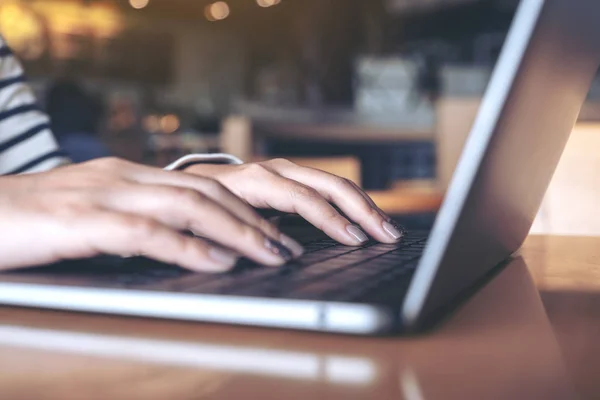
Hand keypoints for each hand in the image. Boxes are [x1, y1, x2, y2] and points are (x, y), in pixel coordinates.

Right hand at [0, 158, 303, 272]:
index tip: (276, 232)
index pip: (202, 185)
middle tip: (289, 246)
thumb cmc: (36, 220)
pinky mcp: (81, 221)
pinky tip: (218, 263)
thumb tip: (188, 245)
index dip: (245, 209)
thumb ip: (139, 221)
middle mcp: (125, 178)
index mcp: (131, 176)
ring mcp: (104, 196)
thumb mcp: (96, 212)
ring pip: (187, 206)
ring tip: (271, 254)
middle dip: (254, 221)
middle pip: (207, 192)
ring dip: (237, 232)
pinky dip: (188, 248)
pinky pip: (146, 232)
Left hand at [185, 158, 403, 245]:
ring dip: (365, 206)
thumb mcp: (208, 223)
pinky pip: (330, 189)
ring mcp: (287, 172)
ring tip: (389, 229)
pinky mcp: (294, 180)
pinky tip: (369, 219)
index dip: (330, 220)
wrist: (189, 185)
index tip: (355, 240)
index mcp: (254, 180)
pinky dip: (353, 204)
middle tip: (388, 236)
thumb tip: (274, 257)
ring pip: (335, 184)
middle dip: (362, 210)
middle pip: (329, 185)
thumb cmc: (199, 208)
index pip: (301, 198)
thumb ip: (236, 237)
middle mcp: (275, 170)